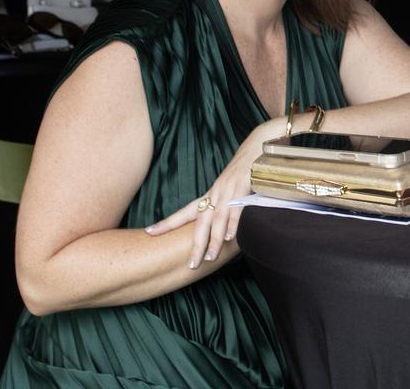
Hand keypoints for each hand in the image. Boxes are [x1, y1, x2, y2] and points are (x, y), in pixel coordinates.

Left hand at [145, 118, 278, 267]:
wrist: (260, 145)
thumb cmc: (249, 169)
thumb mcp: (235, 188)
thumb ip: (230, 207)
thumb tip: (226, 229)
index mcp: (212, 194)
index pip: (186, 211)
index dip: (168, 223)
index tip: (149, 233)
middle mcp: (217, 192)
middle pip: (201, 222)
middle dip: (195, 245)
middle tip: (191, 265)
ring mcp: (229, 188)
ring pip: (218, 219)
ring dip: (213, 240)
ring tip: (209, 258)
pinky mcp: (244, 184)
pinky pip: (237, 208)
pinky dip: (233, 223)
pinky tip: (230, 237)